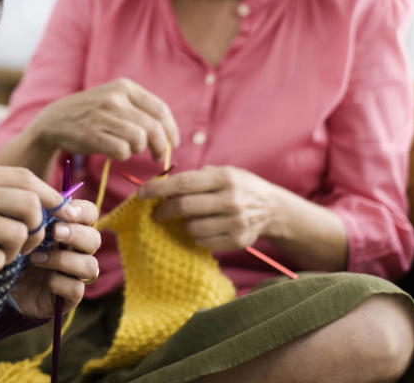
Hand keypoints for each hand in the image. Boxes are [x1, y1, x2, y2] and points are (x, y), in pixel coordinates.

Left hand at [10, 198, 100, 317]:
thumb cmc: (11, 249)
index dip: (83, 211)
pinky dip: (61, 283)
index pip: (90, 213)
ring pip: (91, 266)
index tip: (66, 212)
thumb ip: (34, 212)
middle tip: (55, 232)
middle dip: (76, 235)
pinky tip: (44, 281)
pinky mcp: (68, 298)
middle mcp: (76, 250)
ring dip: (64, 260)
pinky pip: (77, 288)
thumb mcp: (20, 227)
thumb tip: (45, 198)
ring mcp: (74, 275)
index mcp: (68, 228)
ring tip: (36, 259)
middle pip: (94, 239)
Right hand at [27, 78, 179, 162]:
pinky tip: (113, 152)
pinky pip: (122, 151)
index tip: (173, 143)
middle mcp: (115, 98)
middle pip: (153, 128)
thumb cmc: (93, 113)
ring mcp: (102, 115)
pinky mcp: (91, 134)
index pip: (160, 110)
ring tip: (127, 149)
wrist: (55, 119)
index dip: (171, 130)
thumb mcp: (115, 98)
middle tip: (158, 157)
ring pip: (139, 140)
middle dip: (160, 147)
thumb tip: (169, 133)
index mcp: (125, 86)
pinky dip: (122, 156)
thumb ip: (141, 110)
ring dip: (137, 150)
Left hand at [138, 165, 278, 251]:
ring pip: (192, 227)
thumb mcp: (222, 173)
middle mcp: (231, 199)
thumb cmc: (239, 186)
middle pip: (184, 207)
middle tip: (155, 213)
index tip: (141, 193)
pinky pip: (203, 241)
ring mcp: (236, 222)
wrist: (273, 208)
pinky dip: (197, 236)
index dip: (159, 188)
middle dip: (163, 210)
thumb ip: (195, 178)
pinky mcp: (238, 240)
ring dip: (183, 224)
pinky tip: (202, 228)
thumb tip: (162, 185)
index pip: (184, 183)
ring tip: (186, 219)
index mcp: (224, 178)